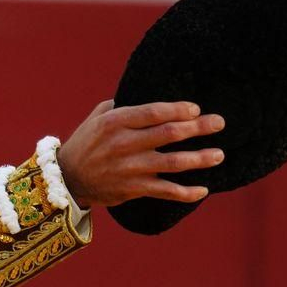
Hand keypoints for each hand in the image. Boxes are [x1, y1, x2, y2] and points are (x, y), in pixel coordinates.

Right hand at [56, 100, 225, 209]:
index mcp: (116, 122)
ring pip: (173, 163)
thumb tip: (149, 94)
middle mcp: (124, 144)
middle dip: (198, 127)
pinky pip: (165, 191)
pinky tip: (203, 190)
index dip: (179, 109)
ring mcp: (130, 168)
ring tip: (219, 154)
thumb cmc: (86, 143)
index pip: (154, 112)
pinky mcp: (133, 189)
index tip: (196, 108)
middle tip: (219, 122)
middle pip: (169, 134)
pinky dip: (186, 193)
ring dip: (200, 159)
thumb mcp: (97, 117)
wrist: (67, 179)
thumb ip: (122, 105)